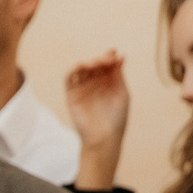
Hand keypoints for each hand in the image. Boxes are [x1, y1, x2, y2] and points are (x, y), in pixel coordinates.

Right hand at [63, 49, 128, 189]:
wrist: (104, 138)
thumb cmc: (117, 119)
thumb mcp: (122, 93)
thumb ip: (119, 76)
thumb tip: (120, 56)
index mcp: (108, 83)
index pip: (107, 66)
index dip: (110, 57)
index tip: (115, 53)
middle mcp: (95, 84)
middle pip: (95, 66)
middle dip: (101, 60)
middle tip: (107, 59)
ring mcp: (82, 89)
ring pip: (82, 70)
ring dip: (89, 63)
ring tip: (97, 63)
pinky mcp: (71, 95)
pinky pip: (69, 78)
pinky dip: (74, 69)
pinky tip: (83, 66)